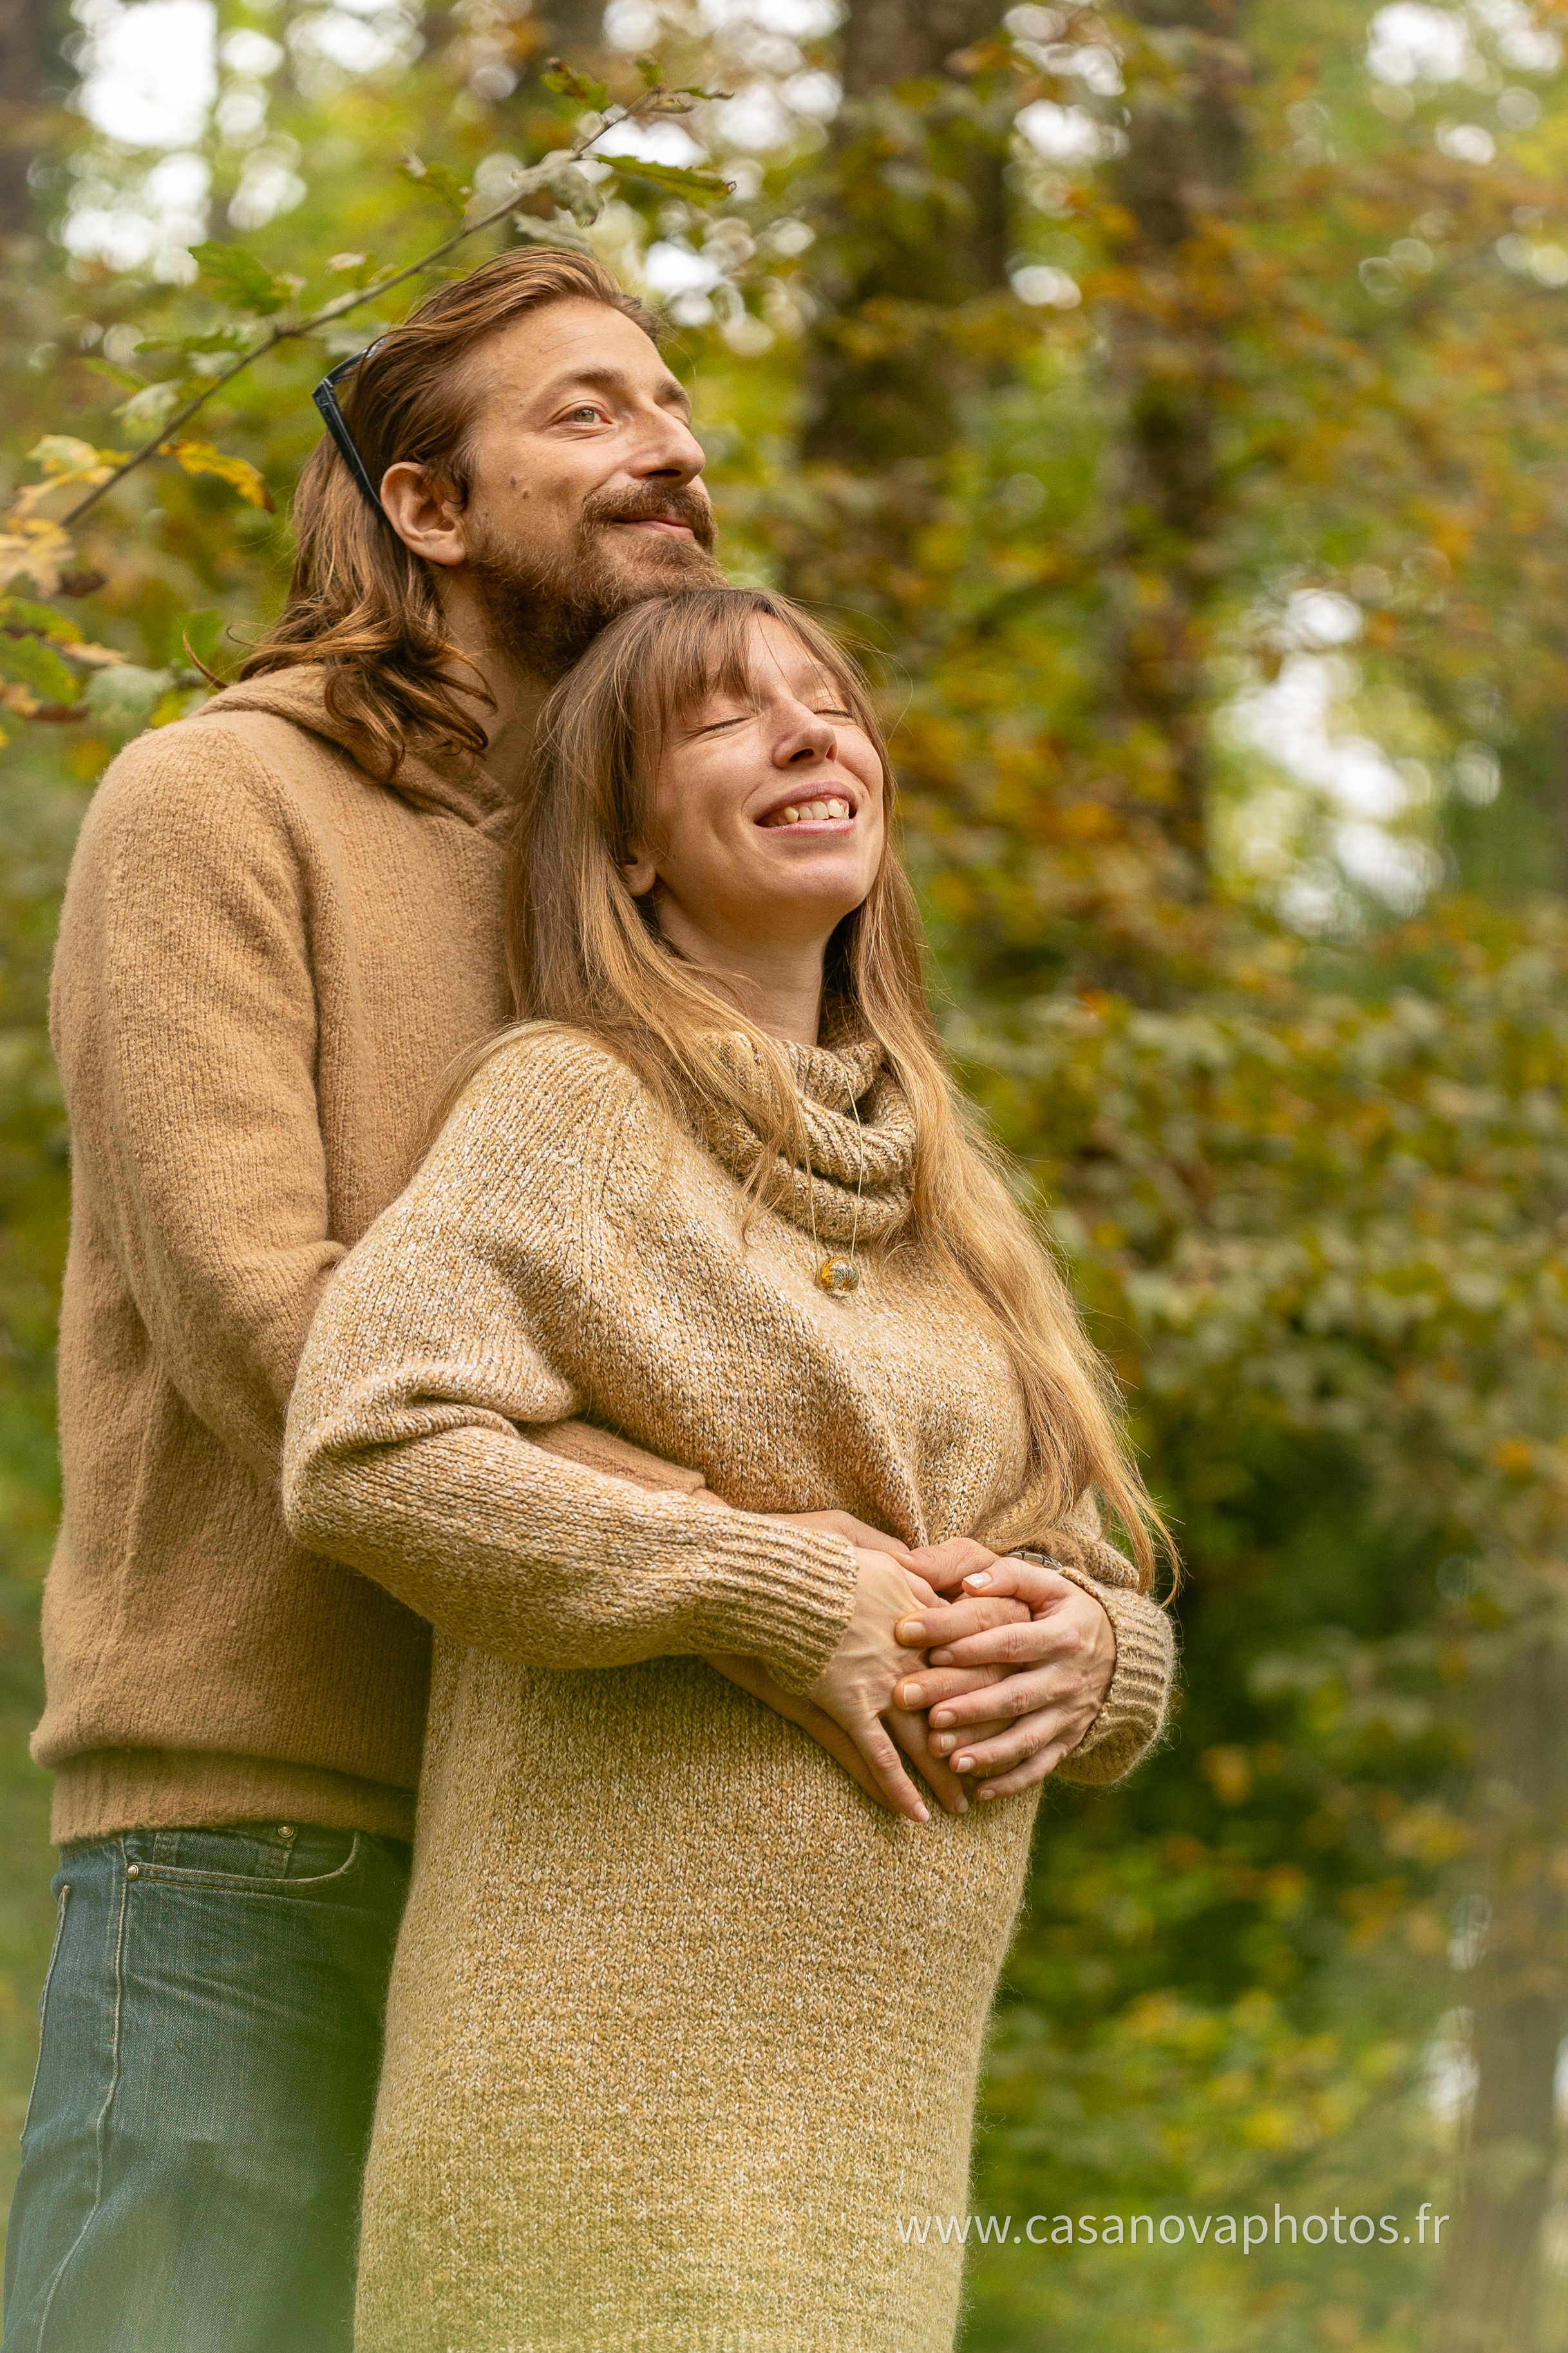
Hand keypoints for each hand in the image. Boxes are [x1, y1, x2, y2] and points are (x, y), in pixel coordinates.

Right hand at [710, 1512, 967, 1812]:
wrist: (770, 1574)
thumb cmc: (803, 1549)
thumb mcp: (856, 1535)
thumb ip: (891, 1552)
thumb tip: (912, 1554)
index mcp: (914, 1607)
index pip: (965, 1649)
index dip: (985, 1678)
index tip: (1001, 1699)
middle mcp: (908, 1648)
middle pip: (955, 1701)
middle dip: (975, 1736)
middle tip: (993, 1766)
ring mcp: (880, 1679)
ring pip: (924, 1736)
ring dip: (944, 1774)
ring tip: (963, 1805)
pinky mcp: (845, 1703)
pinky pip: (878, 1756)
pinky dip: (897, 1788)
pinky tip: (914, 1816)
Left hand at [894, 1553, 1115, 1798]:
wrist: (1120, 1652)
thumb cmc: (1063, 1610)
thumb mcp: (1046, 1583)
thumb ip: (1007, 1575)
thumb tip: (969, 1583)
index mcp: (1061, 1635)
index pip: (1008, 1639)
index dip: (964, 1641)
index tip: (913, 1635)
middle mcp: (1067, 1678)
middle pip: (1012, 1694)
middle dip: (963, 1701)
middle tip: (910, 1700)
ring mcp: (1069, 1714)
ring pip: (1026, 1737)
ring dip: (986, 1750)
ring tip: (945, 1757)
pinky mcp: (1068, 1740)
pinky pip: (1041, 1767)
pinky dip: (1011, 1781)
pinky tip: (978, 1791)